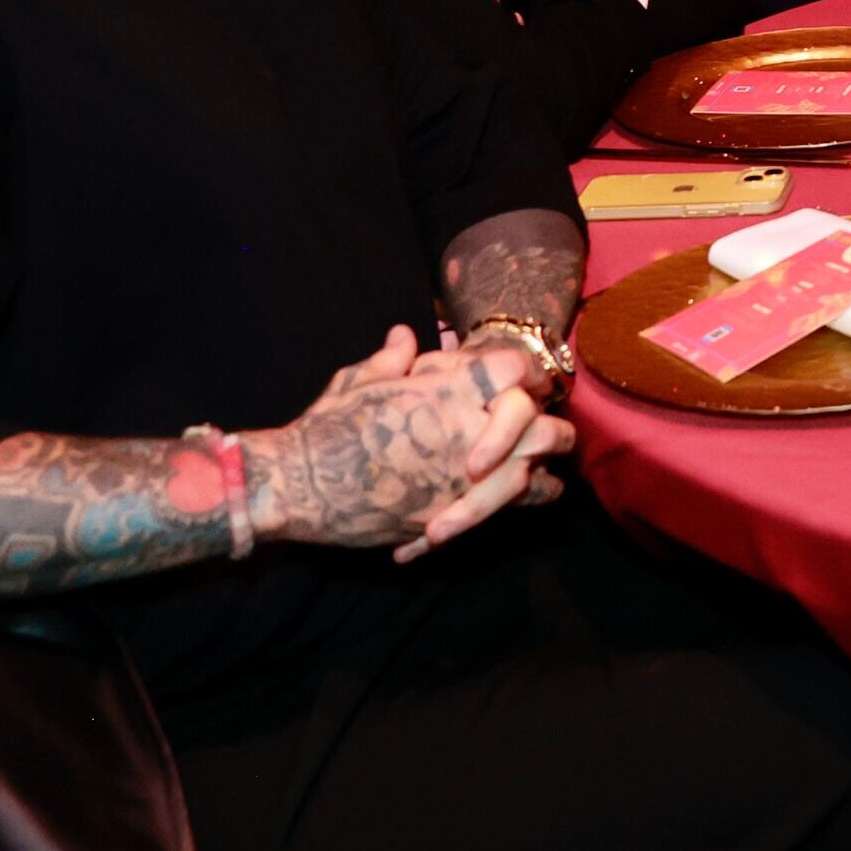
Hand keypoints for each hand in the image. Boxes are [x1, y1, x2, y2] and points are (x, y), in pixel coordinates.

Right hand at [241, 326, 573, 560]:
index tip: (524, 378)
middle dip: (547, 422)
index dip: (525, 371)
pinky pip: (514, 508)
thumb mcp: (357, 382)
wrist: (303, 486)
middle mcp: (469, 432)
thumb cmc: (327, 427)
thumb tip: (405, 335)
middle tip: (541, 422)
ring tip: (540, 460)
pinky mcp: (458, 515)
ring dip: (543, 464)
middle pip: (544, 423)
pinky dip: (525, 499)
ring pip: (539, 470)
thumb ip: (392, 360)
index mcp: (450, 390)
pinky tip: (525, 491)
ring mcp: (467, 478)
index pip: (517, 368)